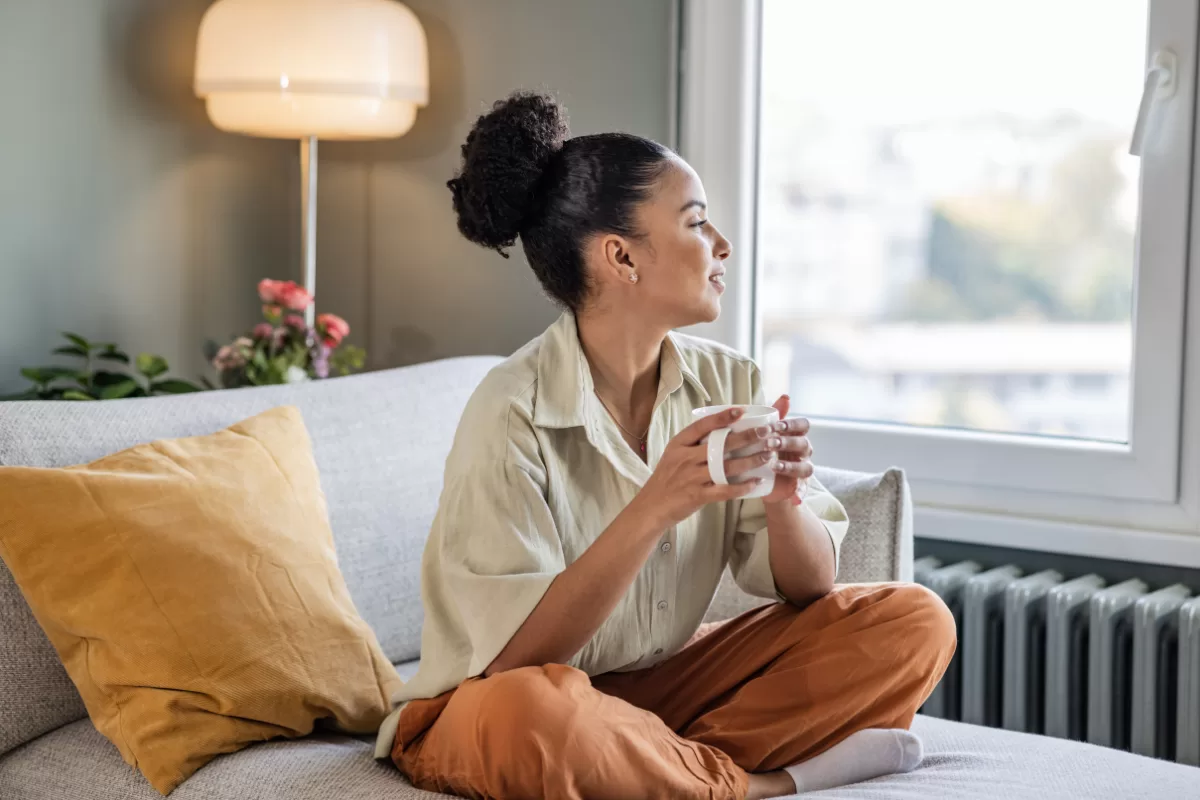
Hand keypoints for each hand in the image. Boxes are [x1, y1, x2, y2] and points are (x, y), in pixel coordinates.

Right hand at [635, 407, 771, 528]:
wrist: (652, 506)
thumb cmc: (667, 478)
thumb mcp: (674, 454)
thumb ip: (693, 443)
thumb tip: (721, 430)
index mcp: (679, 444)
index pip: (702, 426)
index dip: (722, 417)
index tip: (741, 411)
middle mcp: (685, 458)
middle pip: (720, 444)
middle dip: (747, 437)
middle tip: (766, 432)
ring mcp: (692, 477)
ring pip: (727, 466)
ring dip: (750, 460)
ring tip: (767, 455)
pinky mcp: (698, 495)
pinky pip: (725, 490)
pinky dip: (742, 487)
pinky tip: (755, 482)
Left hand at [721, 395, 812, 506]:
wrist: (761, 479)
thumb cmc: (764, 449)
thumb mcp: (766, 433)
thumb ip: (775, 415)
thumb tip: (786, 396)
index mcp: (795, 435)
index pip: (803, 425)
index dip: (791, 424)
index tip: (776, 426)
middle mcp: (803, 451)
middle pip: (803, 444)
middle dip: (787, 443)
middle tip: (770, 443)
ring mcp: (802, 468)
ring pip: (805, 467)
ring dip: (791, 466)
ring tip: (775, 466)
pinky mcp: (798, 485)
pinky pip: (803, 489)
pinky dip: (799, 493)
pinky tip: (794, 498)